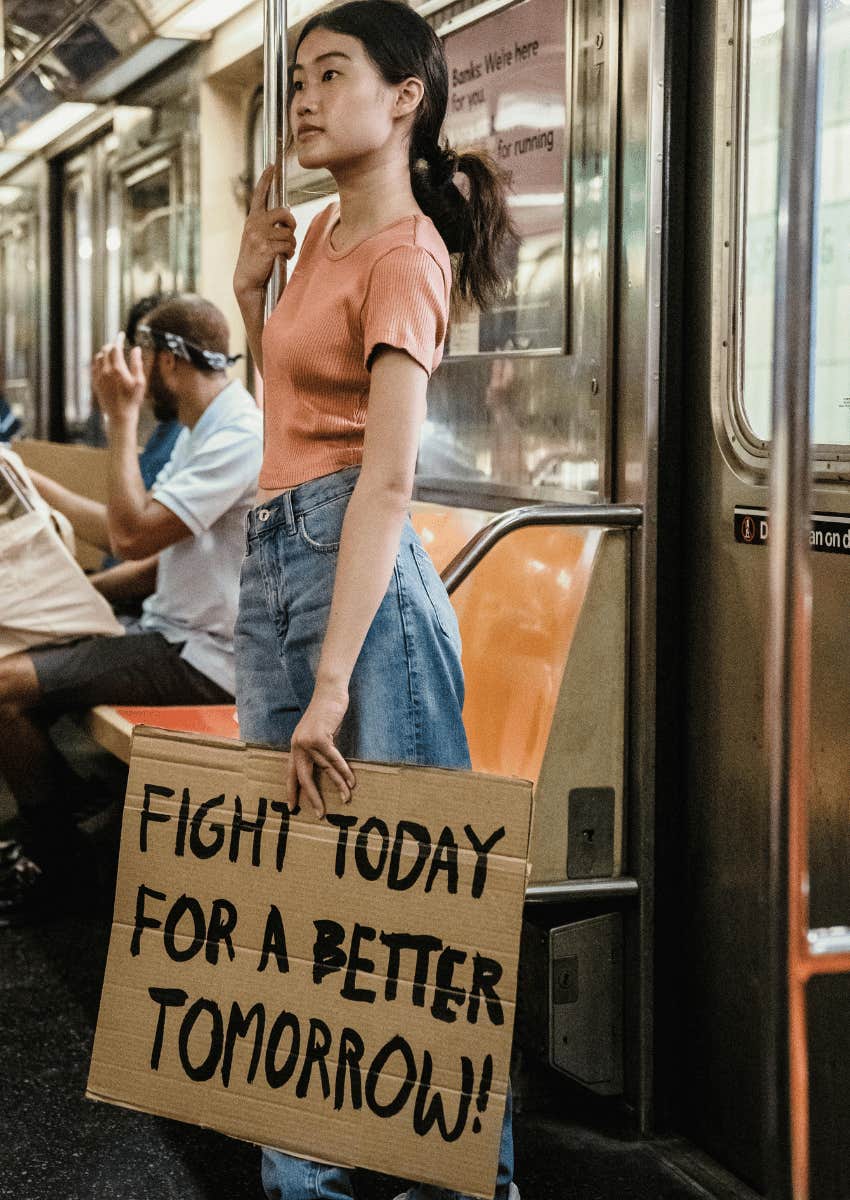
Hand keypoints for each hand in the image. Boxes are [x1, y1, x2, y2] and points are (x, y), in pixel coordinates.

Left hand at [91, 333, 145, 423]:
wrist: (120, 415)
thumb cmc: (132, 400)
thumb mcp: (140, 382)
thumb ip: (137, 363)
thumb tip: (136, 349)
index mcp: (117, 369)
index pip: (116, 347)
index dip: (118, 338)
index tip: (121, 334)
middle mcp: (106, 371)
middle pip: (105, 350)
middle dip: (111, 345)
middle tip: (118, 344)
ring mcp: (99, 377)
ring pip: (98, 357)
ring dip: (105, 352)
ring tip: (112, 353)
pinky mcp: (95, 383)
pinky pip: (94, 367)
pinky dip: (99, 361)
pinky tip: (104, 363)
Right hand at [233, 164, 296, 295]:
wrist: (248, 281)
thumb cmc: (258, 260)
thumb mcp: (259, 237)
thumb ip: (269, 224)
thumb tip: (287, 212)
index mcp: (252, 219)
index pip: (259, 195)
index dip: (266, 179)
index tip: (272, 165)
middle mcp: (254, 224)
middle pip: (284, 212)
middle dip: (291, 223)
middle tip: (288, 233)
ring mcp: (259, 235)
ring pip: (289, 232)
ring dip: (291, 243)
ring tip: (283, 251)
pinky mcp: (266, 248)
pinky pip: (288, 245)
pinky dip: (290, 252)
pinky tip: (283, 258)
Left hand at [287, 682, 355, 817]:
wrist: (329, 691)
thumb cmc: (327, 712)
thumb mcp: (320, 734)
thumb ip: (319, 751)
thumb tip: (328, 770)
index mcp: (295, 746)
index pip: (291, 773)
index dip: (292, 790)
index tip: (292, 807)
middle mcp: (298, 745)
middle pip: (303, 777)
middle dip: (312, 797)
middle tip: (320, 814)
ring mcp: (307, 741)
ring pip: (324, 769)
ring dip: (338, 784)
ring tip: (346, 798)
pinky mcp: (320, 737)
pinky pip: (334, 759)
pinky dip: (344, 771)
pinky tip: (351, 781)